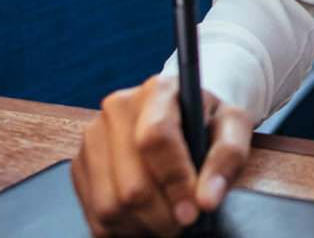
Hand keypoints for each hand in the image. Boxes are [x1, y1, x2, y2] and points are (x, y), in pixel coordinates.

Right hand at [68, 73, 254, 235]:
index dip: (175, 181)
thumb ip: (228, 157)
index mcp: (158, 90)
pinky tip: (146, 219)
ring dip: (144, 225)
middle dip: (165, 214)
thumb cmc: (208, 121)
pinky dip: (124, 229)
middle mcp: (118, 108)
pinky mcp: (80, 165)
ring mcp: (93, 137)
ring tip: (168, 219)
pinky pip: (95, 215)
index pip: (156, 137)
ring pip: (111, 205)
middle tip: (186, 221)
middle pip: (132, 183)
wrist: (183, 114)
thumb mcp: (233, 127)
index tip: (194, 210)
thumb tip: (207, 198)